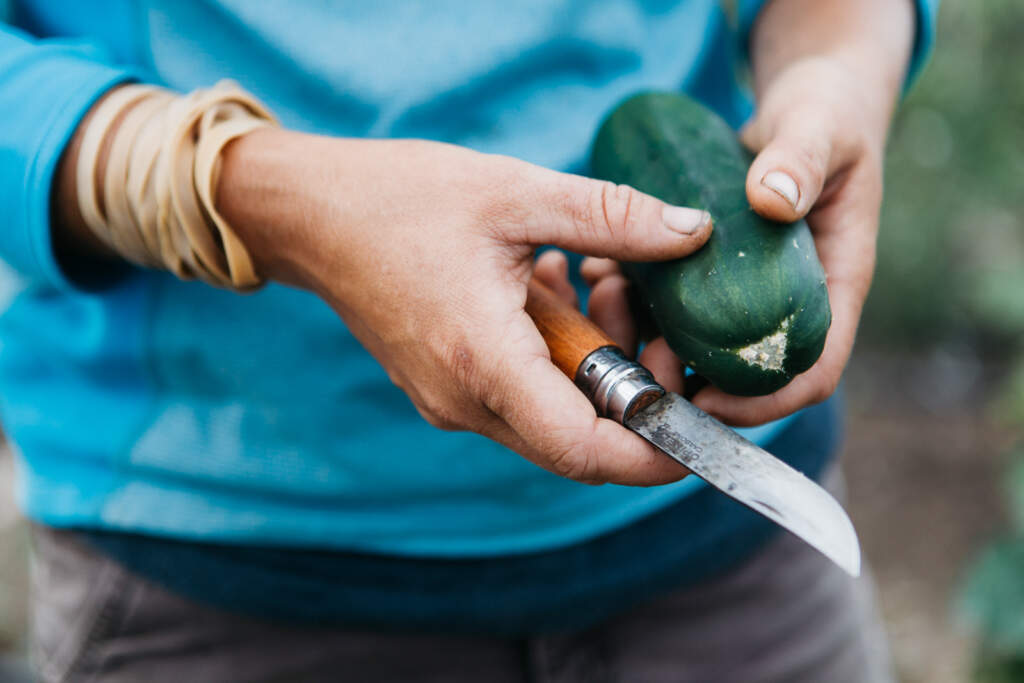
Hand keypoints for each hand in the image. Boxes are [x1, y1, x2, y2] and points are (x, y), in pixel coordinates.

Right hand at [218, 131, 710, 484]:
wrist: (309, 215)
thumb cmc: (398, 199)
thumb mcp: (514, 193)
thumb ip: (612, 216)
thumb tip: (693, 232)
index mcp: (483, 361)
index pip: (586, 450)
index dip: (656, 451)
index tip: (700, 412)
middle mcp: (464, 402)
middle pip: (580, 438)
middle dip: (632, 385)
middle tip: (633, 302)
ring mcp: (450, 402)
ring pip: (554, 416)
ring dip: (593, 362)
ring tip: (592, 280)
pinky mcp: (445, 388)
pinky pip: (522, 395)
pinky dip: (557, 356)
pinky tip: (554, 287)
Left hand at [580, 56, 894, 426]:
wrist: (806, 106)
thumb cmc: (826, 116)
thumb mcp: (820, 127)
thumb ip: (801, 158)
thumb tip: (772, 200)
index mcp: (834, 284)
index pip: (813, 370)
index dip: (766, 400)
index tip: (708, 402)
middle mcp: (790, 300)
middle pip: (747, 375)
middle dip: (690, 381)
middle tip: (638, 364)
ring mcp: (751, 291)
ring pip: (700, 344)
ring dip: (650, 339)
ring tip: (606, 305)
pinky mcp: (716, 273)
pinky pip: (675, 304)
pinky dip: (636, 298)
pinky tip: (599, 274)